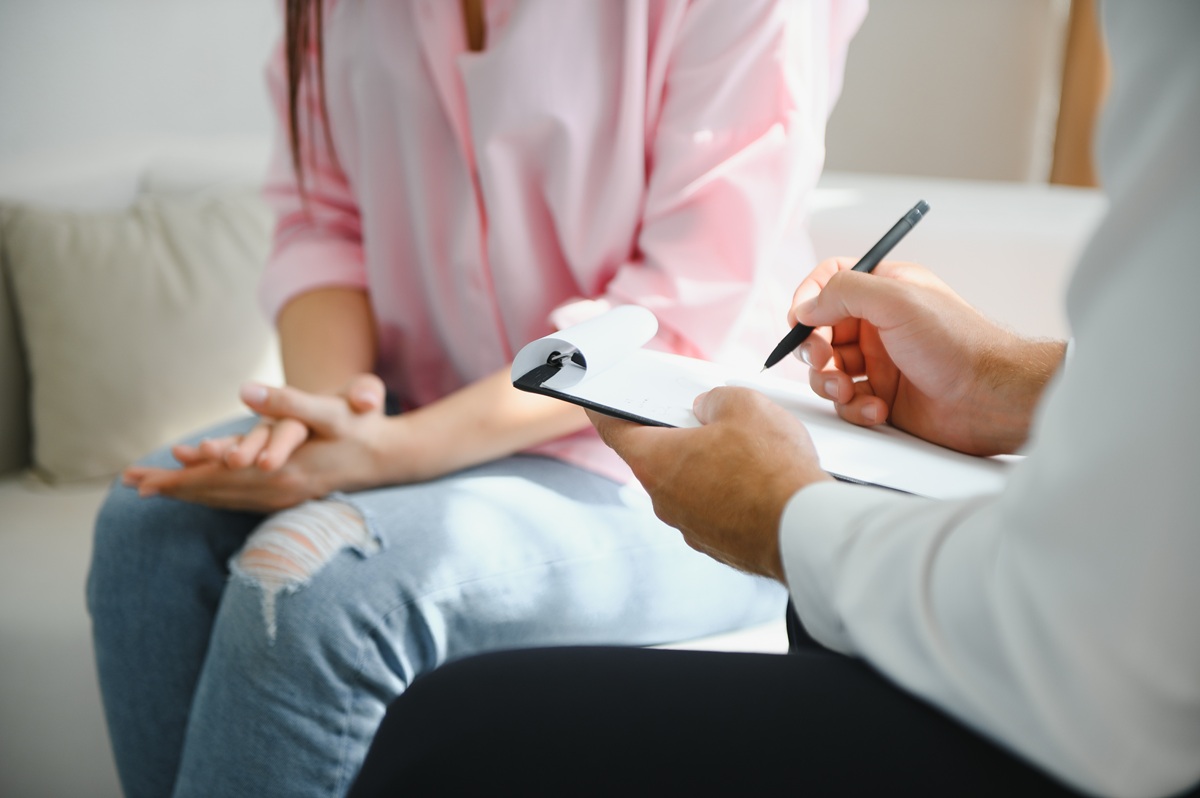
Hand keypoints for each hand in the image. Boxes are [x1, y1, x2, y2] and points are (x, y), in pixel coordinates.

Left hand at [123, 375, 397, 511]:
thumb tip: (244, 390)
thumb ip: (287, 400)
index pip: (217, 478)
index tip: (144, 481)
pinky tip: (202, 495)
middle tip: (132, 486)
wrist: (392, 458)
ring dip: (189, 495)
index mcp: (281, 471)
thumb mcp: (328, 410)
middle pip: (215, 493)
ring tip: (154, 491)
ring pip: (225, 500)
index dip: (179, 478)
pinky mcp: (289, 497)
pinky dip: (214, 497)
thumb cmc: (361, 429)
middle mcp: (277, 491)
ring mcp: (284, 498)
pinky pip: (240, 502)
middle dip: (173, 489)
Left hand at [588, 388, 831, 581]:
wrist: (805, 529)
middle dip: (678, 436)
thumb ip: (714, 400)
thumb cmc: (771, 467)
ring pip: (690, 486)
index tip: (595, 405)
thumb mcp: (743, 404)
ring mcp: (690, 527)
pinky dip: (729, 495)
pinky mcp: (718, 545)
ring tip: (748, 451)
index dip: (604, 412)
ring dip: (708, 467)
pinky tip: (759, 482)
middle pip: (658, 458)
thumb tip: (708, 411)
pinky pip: (715, 510)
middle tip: (705, 418)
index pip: (614, 430)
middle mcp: (664, 500)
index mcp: (655, 461)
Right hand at [790, 258, 1065, 455]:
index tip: (801, 321)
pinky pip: (848, 402)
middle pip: (820, 330)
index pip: (830, 281)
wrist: (991, 397)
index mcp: (884, 290)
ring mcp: (880, 362)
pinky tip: (877, 409)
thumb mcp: (896, 300)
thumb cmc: (957, 343)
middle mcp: (879, 324)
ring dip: (828, 382)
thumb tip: (804, 306)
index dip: (809, 299)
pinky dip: (854, 408)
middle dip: (813, 348)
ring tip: (847, 391)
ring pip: (827, 369)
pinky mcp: (883, 397)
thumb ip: (843, 292)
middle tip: (823, 361)